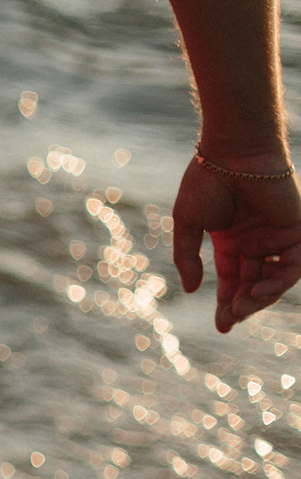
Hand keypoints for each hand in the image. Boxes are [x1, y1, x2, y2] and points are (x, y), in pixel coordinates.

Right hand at [174, 150, 300, 331]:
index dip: (228, 303)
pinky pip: (295, 264)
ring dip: (262, 297)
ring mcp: (277, 235)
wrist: (232, 153)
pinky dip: (281, 281)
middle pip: (254, 283)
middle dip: (243, 305)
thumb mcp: (188, 225)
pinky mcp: (295, 228)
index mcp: (232, 240)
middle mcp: (257, 240)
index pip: (234, 279)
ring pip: (276, 278)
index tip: (222, 325)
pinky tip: (261, 291)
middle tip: (229, 319)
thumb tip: (191, 289)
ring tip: (243, 306)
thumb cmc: (206, 182)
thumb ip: (188, 257)